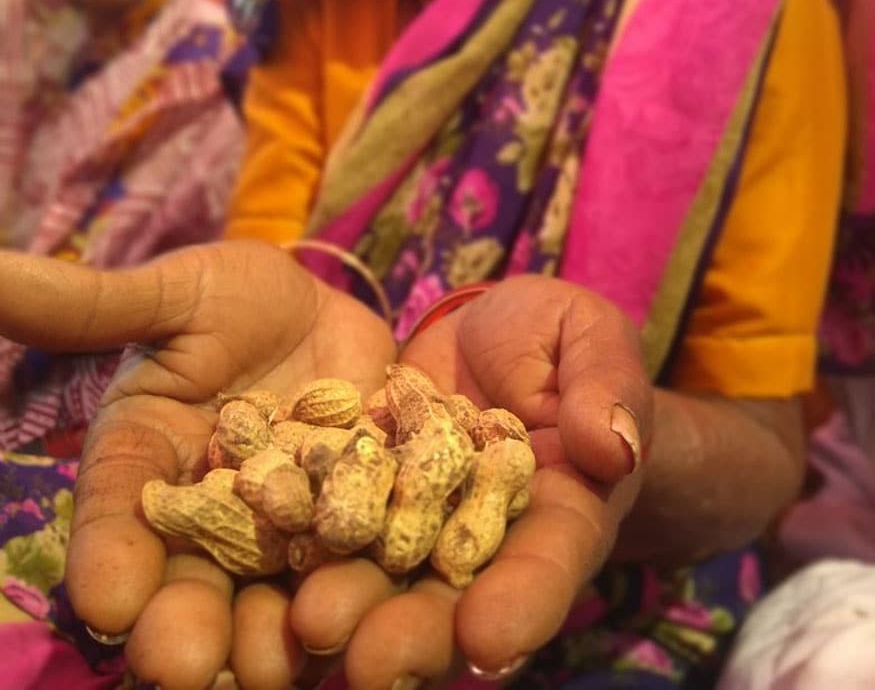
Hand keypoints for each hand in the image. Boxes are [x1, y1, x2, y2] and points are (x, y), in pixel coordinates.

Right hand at [0, 242, 394, 689]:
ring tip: (289, 654)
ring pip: (277, 592)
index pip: (115, 524)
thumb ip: (88, 307)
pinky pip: (367, 556)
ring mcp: (288, 529)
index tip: (108, 604)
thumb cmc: (225, 299)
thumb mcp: (166, 299)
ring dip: (280, 632)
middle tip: (188, 667)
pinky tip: (385, 606)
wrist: (321, 308)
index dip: (108, 563)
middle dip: (188, 628)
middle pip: (194, 582)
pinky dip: (374, 582)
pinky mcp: (361, 520)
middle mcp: (211, 519)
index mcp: (147, 471)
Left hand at [289, 275, 652, 689]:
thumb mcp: (586, 337)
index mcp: (560, 509)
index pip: (549, 562)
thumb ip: (603, 386)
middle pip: (459, 598)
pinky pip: (333, 531)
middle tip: (372, 663)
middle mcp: (487, 540)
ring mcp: (418, 529)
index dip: (524, 602)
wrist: (485, 336)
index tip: (488, 638)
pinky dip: (303, 554)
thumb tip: (612, 445)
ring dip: (354, 610)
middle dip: (419, 633)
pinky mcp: (362, 501)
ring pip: (389, 582)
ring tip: (310, 623)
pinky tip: (269, 570)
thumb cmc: (554, 335)